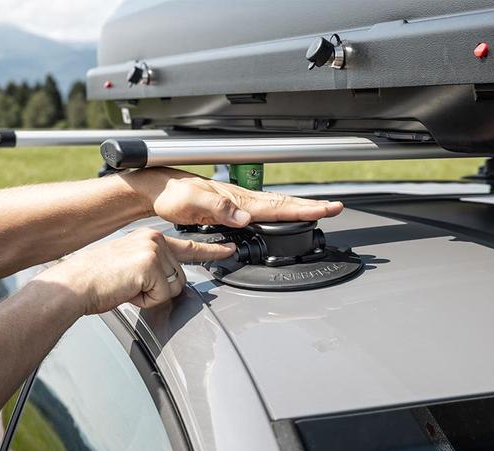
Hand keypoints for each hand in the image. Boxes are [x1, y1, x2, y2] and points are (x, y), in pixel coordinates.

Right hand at [38, 228, 233, 312]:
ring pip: (174, 287)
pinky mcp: (151, 263)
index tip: (230, 249)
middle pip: (181, 277)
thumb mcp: (131, 268)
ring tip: (127, 287)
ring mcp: (154, 249)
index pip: (188, 246)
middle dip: (158, 291)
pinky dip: (145, 301)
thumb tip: (170, 283)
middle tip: (130, 286)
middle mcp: (155, 238)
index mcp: (150, 238)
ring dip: (151, 296)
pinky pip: (162, 295)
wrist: (75, 284)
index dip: (212, 250)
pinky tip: (127, 290)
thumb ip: (154, 269)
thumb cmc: (97, 281)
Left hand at [145, 168, 343, 226]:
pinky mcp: (233, 208)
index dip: (302, 209)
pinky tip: (287, 216)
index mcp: (237, 199)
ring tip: (320, 211)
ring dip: (300, 208)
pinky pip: (265, 211)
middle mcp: (241, 200)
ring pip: (276, 205)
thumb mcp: (191, 202)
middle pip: (283, 203)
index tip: (325, 209)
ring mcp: (239, 204)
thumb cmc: (172, 194)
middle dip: (311, 206)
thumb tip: (244, 218)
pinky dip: (283, 212)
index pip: (276, 206)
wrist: (159, 189)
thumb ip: (218, 209)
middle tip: (335, 208)